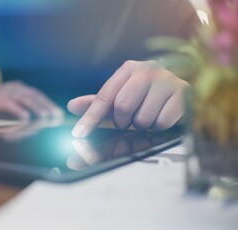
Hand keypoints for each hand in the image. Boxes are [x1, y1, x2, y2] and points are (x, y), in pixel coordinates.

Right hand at [0, 81, 63, 119]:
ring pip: (26, 99)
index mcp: (19, 89)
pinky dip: (19, 112)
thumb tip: (32, 129)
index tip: (58, 114)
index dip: (48, 103)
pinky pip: (12, 104)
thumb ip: (20, 120)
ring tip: (47, 117)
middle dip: (48, 106)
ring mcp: (7, 91)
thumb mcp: (8, 115)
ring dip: (37, 108)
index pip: (38, 95)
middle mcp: (15, 88)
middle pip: (35, 95)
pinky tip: (27, 119)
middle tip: (57, 116)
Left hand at [68, 60, 189, 137]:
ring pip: (143, 118)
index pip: (104, 97)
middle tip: (128, 120)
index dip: (90, 118)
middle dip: (123, 121)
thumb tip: (72, 106)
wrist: (177, 93)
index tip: (79, 134)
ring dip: (142, 124)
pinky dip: (159, 126)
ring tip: (147, 115)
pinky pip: (162, 123)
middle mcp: (148, 69)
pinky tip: (161, 115)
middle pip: (123, 107)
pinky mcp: (184, 93)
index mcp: (129, 69)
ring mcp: (168, 79)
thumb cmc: (144, 96)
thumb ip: (97, 103)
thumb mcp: (119, 98)